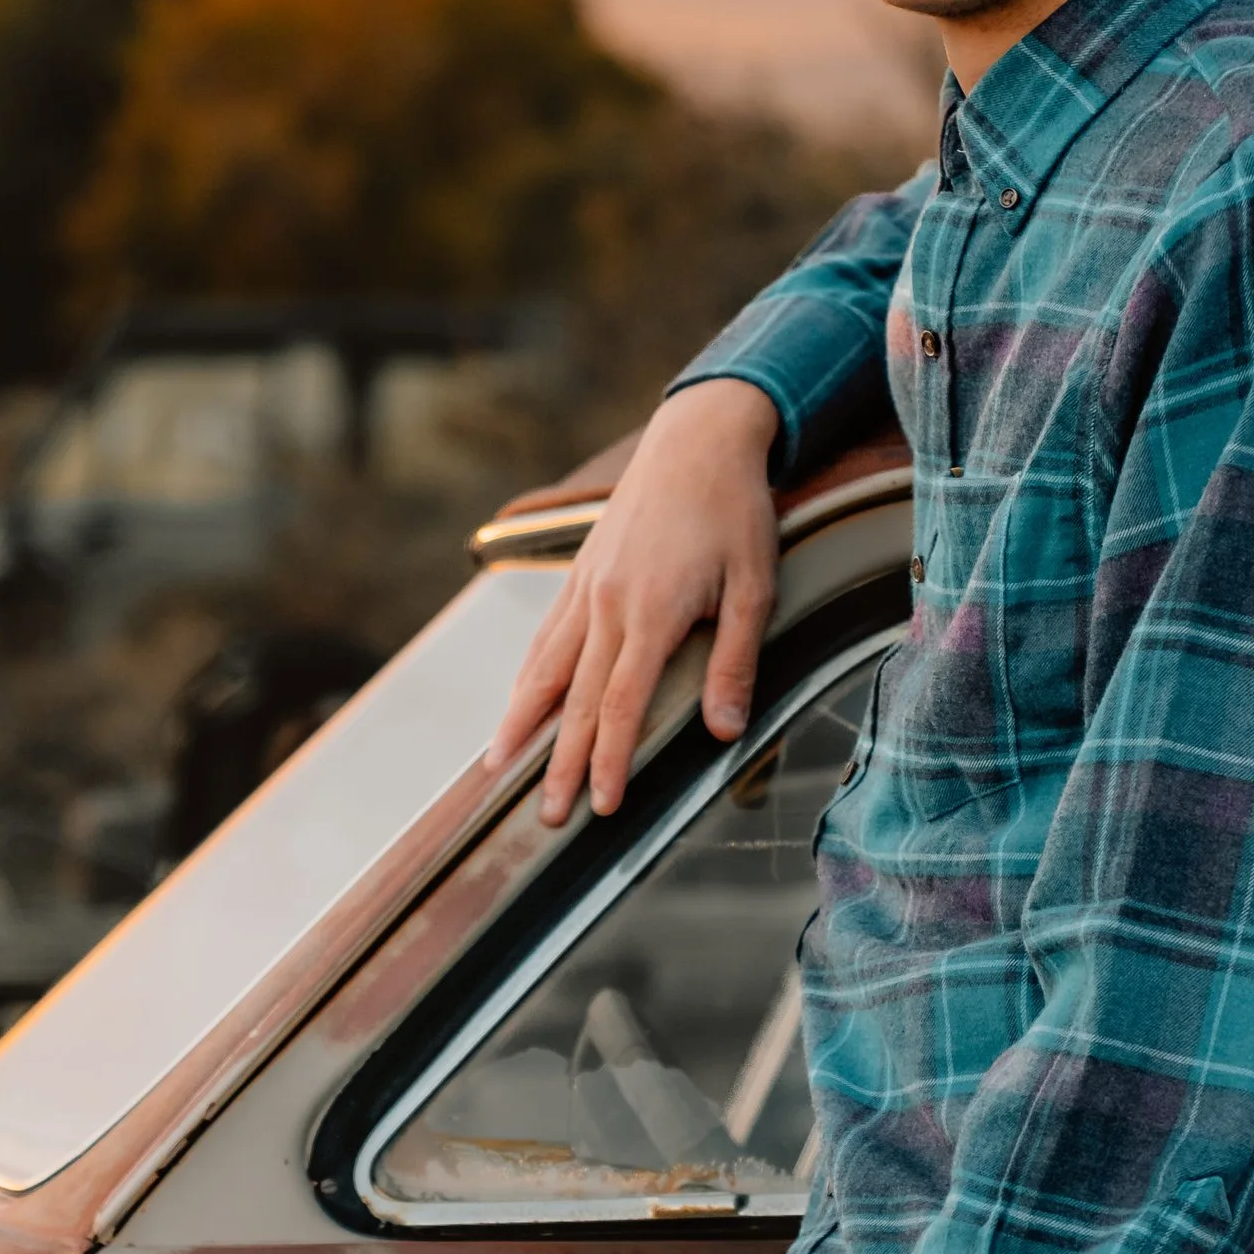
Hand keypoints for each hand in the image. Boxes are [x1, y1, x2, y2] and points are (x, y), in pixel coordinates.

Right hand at [488, 378, 782, 822]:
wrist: (697, 437)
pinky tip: (518, 702)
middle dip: (555, 764)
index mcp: (650, 613)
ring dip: (521, 723)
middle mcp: (605, 604)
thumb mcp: (755, 585)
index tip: (599, 806)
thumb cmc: (735, 510)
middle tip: (543, 816)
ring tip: (498, 768)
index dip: (605, 761)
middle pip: (571, 700)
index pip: (618, 706)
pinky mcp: (579, 572)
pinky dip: (526, 676)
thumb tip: (723, 731)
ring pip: (542, 668)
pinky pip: (544, 635)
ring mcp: (584, 587)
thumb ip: (735, 661)